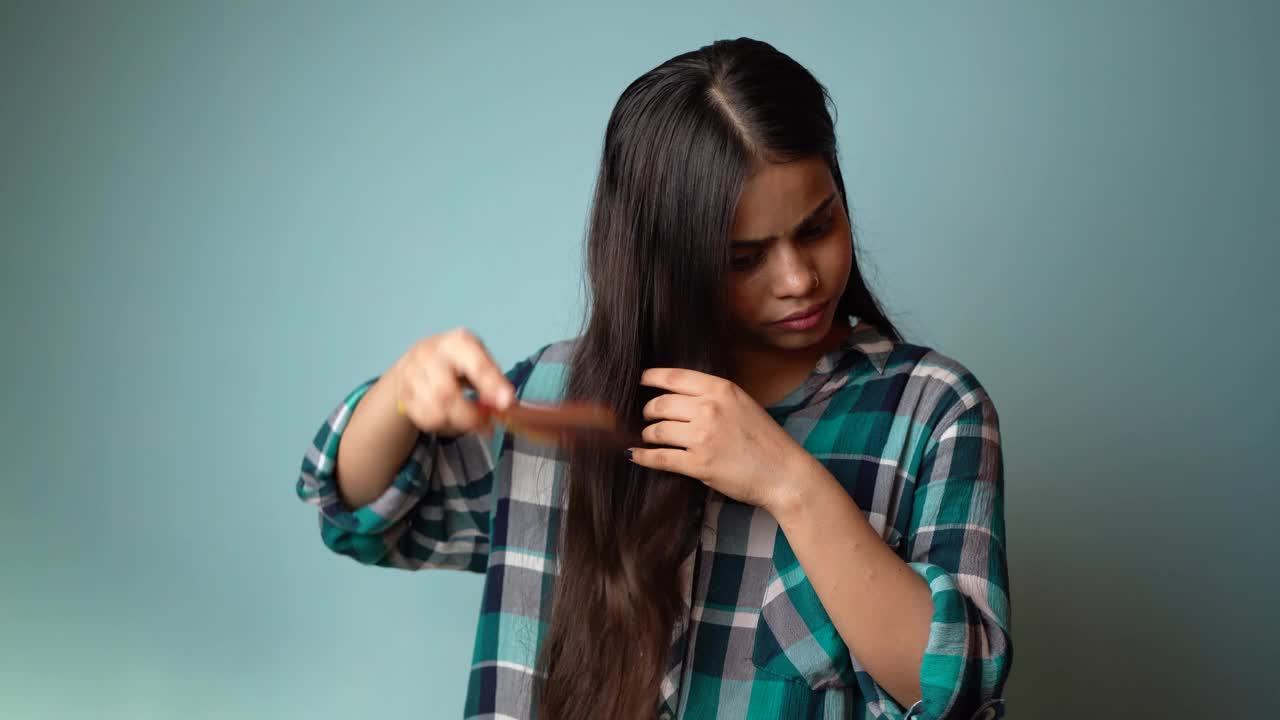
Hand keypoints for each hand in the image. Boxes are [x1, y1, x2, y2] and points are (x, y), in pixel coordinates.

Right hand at [389, 328, 514, 435]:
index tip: (506, 403)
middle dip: (470, 416)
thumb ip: (494, 379)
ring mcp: (411, 375)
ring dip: (457, 424)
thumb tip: (505, 404)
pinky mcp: (403, 395)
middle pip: (447, 394)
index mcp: (456, 342)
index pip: (475, 364)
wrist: (417, 359)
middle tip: (487, 426)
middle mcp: (429, 355)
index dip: (491, 385)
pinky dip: (443, 426)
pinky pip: (425, 420)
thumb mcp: (480, 358)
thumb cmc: (457, 359)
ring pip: (434, 412)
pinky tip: (452, 419)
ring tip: (470, 422)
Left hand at [628, 368, 806, 511]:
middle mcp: (709, 409)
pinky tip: (636, 455)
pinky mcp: (698, 464)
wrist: (784, 474)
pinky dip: (643, 456)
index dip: (652, 377)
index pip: (675, 377)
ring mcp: (702, 437)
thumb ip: (714, 396)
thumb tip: (679, 396)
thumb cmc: (766, 440)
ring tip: (650, 437)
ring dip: (648, 434)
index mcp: (722, 389)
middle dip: (648, 411)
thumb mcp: (743, 404)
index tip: (642, 380)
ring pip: (656, 430)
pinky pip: (659, 457)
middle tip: (648, 417)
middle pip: (660, 404)